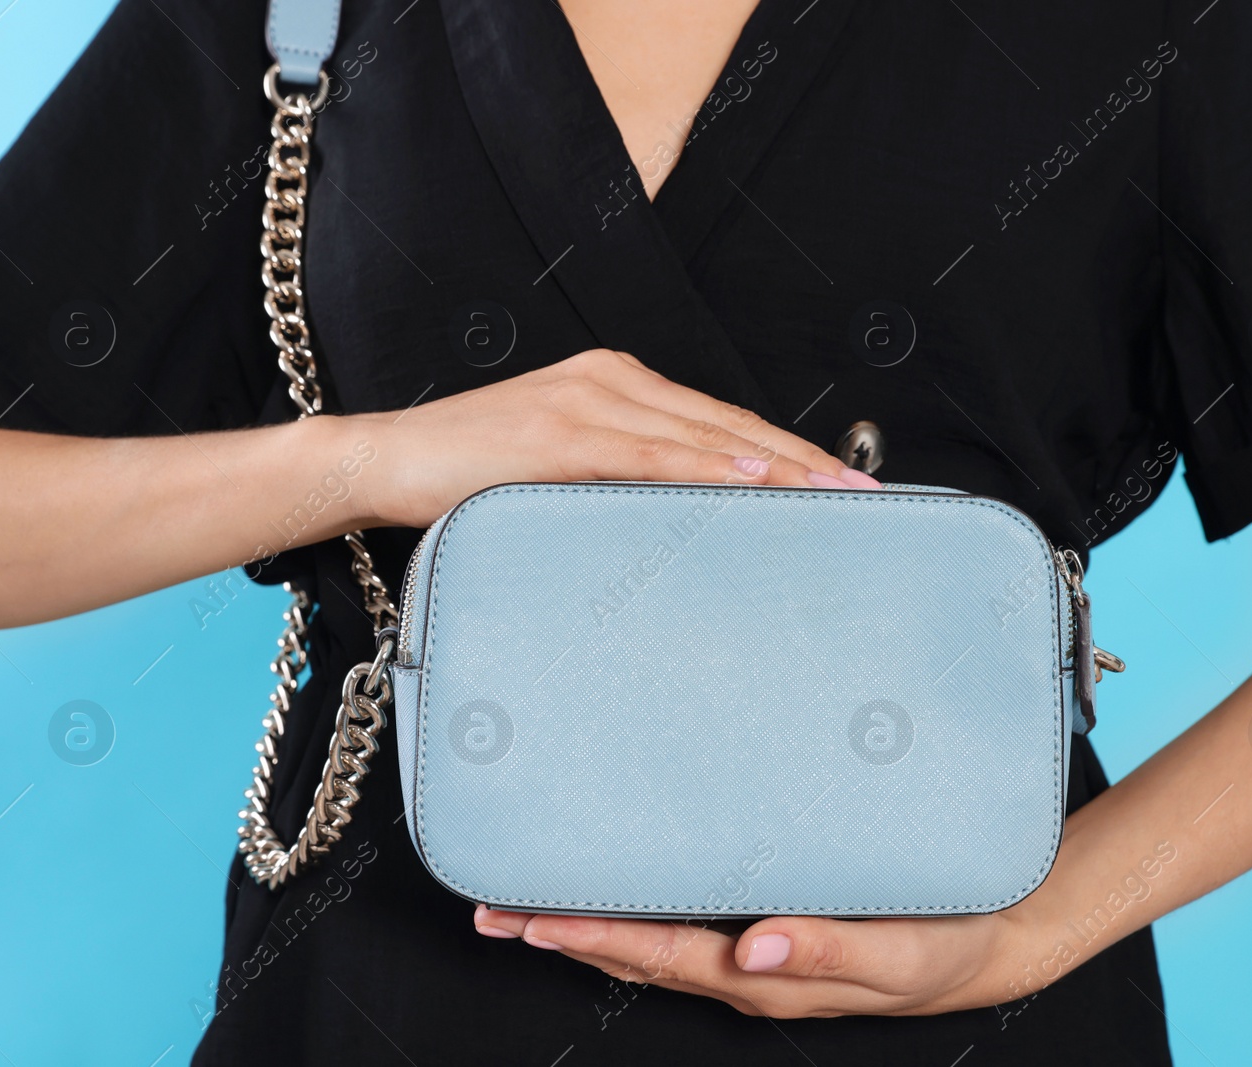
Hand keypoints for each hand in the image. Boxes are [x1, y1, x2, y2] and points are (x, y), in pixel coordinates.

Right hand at [349, 348, 873, 527]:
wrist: (386, 459)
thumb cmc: (471, 470)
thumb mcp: (562, 465)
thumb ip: (623, 474)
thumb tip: (686, 518)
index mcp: (617, 382)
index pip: (721, 423)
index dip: (787, 453)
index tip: (841, 482)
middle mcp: (612, 380)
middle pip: (728, 427)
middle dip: (801, 462)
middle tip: (865, 494)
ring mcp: (586, 403)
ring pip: (703, 439)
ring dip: (775, 471)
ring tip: (832, 497)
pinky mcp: (558, 435)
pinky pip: (649, 456)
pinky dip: (706, 471)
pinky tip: (750, 484)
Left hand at [471, 904, 1032, 1017]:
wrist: (989, 942)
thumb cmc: (944, 944)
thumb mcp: (898, 954)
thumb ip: (829, 950)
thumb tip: (756, 947)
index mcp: (766, 975)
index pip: (660, 955)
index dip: (592, 937)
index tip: (532, 919)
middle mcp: (747, 968)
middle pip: (637, 953)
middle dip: (563, 934)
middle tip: (494, 912)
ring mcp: (753, 955)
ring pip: (653, 943)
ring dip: (587, 926)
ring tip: (525, 907)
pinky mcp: (768, 931)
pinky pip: (686, 925)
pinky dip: (636, 911)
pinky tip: (617, 892)